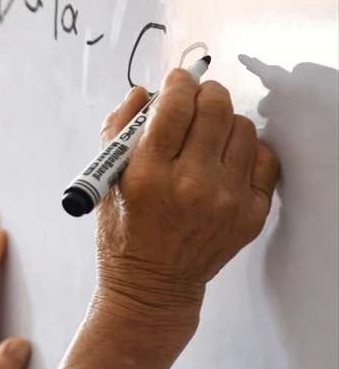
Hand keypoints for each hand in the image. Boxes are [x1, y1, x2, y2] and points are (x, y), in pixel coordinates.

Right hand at [94, 71, 279, 336]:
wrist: (152, 287)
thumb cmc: (124, 235)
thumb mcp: (105, 184)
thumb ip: (117, 131)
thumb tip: (142, 94)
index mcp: (148, 176)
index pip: (175, 107)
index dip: (177, 84)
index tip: (176, 82)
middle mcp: (191, 185)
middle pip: (215, 108)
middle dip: (204, 94)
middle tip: (195, 99)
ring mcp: (226, 200)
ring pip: (242, 128)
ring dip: (224, 121)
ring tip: (207, 134)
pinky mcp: (250, 213)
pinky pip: (264, 158)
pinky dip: (246, 150)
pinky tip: (225, 159)